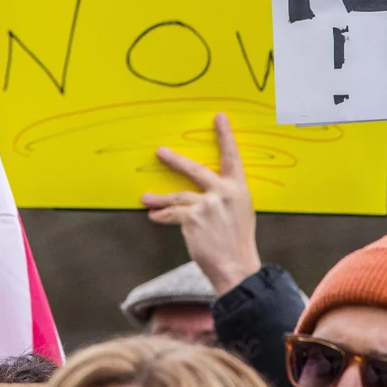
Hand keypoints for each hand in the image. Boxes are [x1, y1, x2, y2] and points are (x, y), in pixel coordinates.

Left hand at [142, 112, 261, 293]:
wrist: (236, 267)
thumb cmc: (239, 243)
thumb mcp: (241, 213)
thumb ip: (226, 198)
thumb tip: (208, 192)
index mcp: (238, 189)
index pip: (232, 157)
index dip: (225, 137)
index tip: (219, 118)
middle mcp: (223, 193)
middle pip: (195, 170)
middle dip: (176, 160)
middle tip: (161, 151)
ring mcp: (207, 204)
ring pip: (177, 196)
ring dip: (159, 198)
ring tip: (146, 198)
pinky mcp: (192, 218)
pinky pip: (172, 214)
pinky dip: (161, 216)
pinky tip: (153, 217)